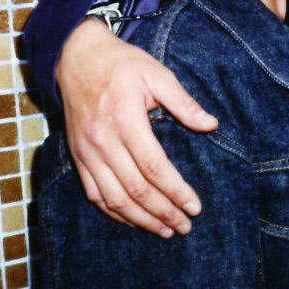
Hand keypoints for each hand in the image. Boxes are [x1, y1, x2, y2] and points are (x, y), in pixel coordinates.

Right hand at [56, 19, 217, 236]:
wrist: (76, 58)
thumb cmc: (122, 64)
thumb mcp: (157, 73)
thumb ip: (183, 102)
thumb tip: (211, 125)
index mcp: (125, 120)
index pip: (154, 167)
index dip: (176, 191)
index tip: (195, 206)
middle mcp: (103, 141)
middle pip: (136, 189)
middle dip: (163, 212)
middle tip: (185, 226)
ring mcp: (87, 152)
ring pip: (114, 198)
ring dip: (141, 220)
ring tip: (166, 230)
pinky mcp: (78, 157)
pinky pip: (95, 194)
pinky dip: (115, 212)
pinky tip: (134, 221)